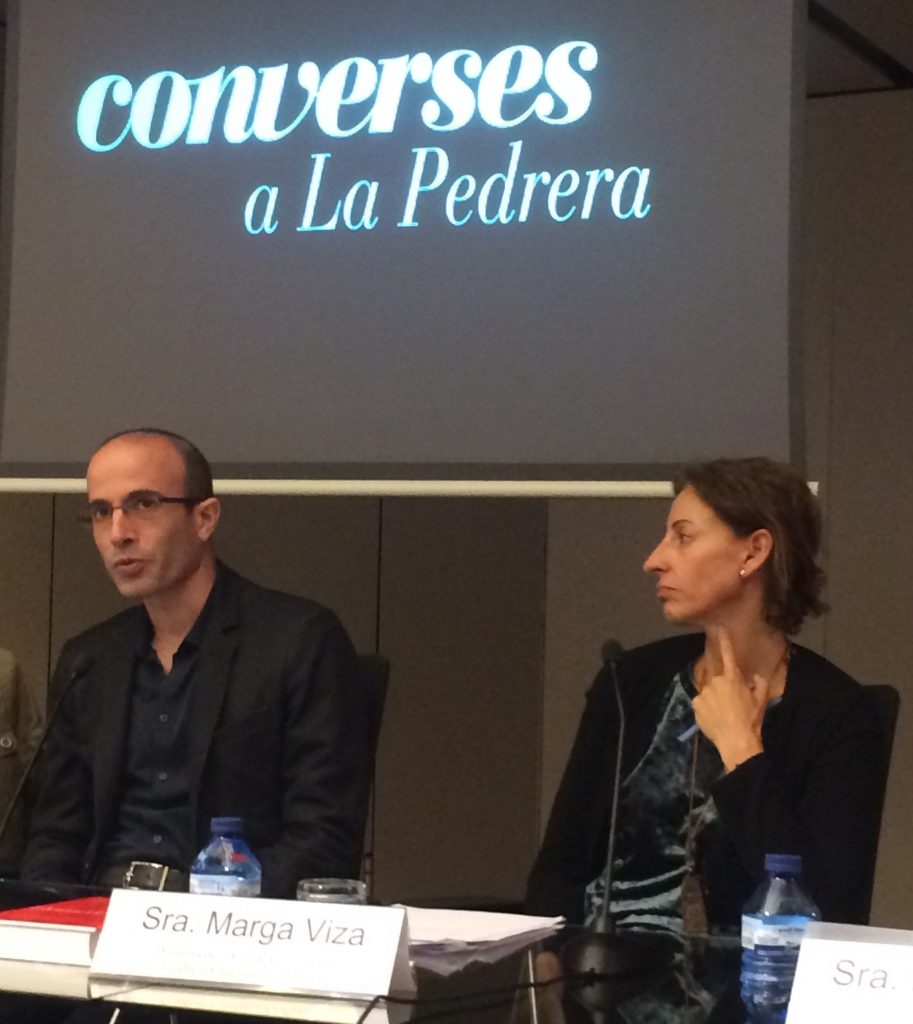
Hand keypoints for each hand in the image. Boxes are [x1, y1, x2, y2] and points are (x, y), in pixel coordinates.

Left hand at [692, 626, 768, 771]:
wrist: (736, 740)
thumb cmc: (751, 719)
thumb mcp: (761, 701)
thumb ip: (760, 684)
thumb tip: (756, 676)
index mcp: (733, 678)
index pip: (728, 655)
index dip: (724, 641)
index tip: (719, 628)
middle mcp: (716, 681)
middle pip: (718, 679)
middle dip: (723, 689)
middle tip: (731, 705)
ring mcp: (704, 692)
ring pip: (709, 692)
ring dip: (714, 699)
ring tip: (723, 714)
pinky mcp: (695, 704)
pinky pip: (701, 703)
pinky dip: (706, 708)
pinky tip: (714, 718)